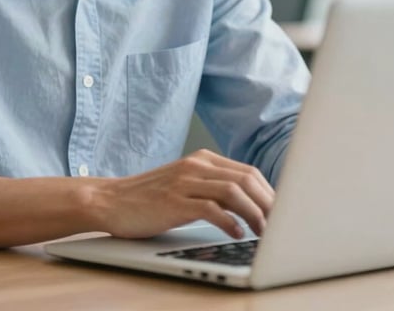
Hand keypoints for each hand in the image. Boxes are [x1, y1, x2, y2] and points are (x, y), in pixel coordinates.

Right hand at [90, 149, 273, 239]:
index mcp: (202, 160)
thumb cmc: (149, 198)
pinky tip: (237, 233)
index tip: (283, 214)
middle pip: (246, 179)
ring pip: (233, 191)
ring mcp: (184, 182)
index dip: (270, 194)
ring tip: (264, 232)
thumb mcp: (185, 186)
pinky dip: (229, 222)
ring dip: (255, 213)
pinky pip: (211, 209)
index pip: (248, 172)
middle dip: (269, 204)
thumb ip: (213, 189)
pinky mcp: (174, 201)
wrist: (111, 200)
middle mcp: (196, 166)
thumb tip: (250, 208)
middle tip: (282, 226)